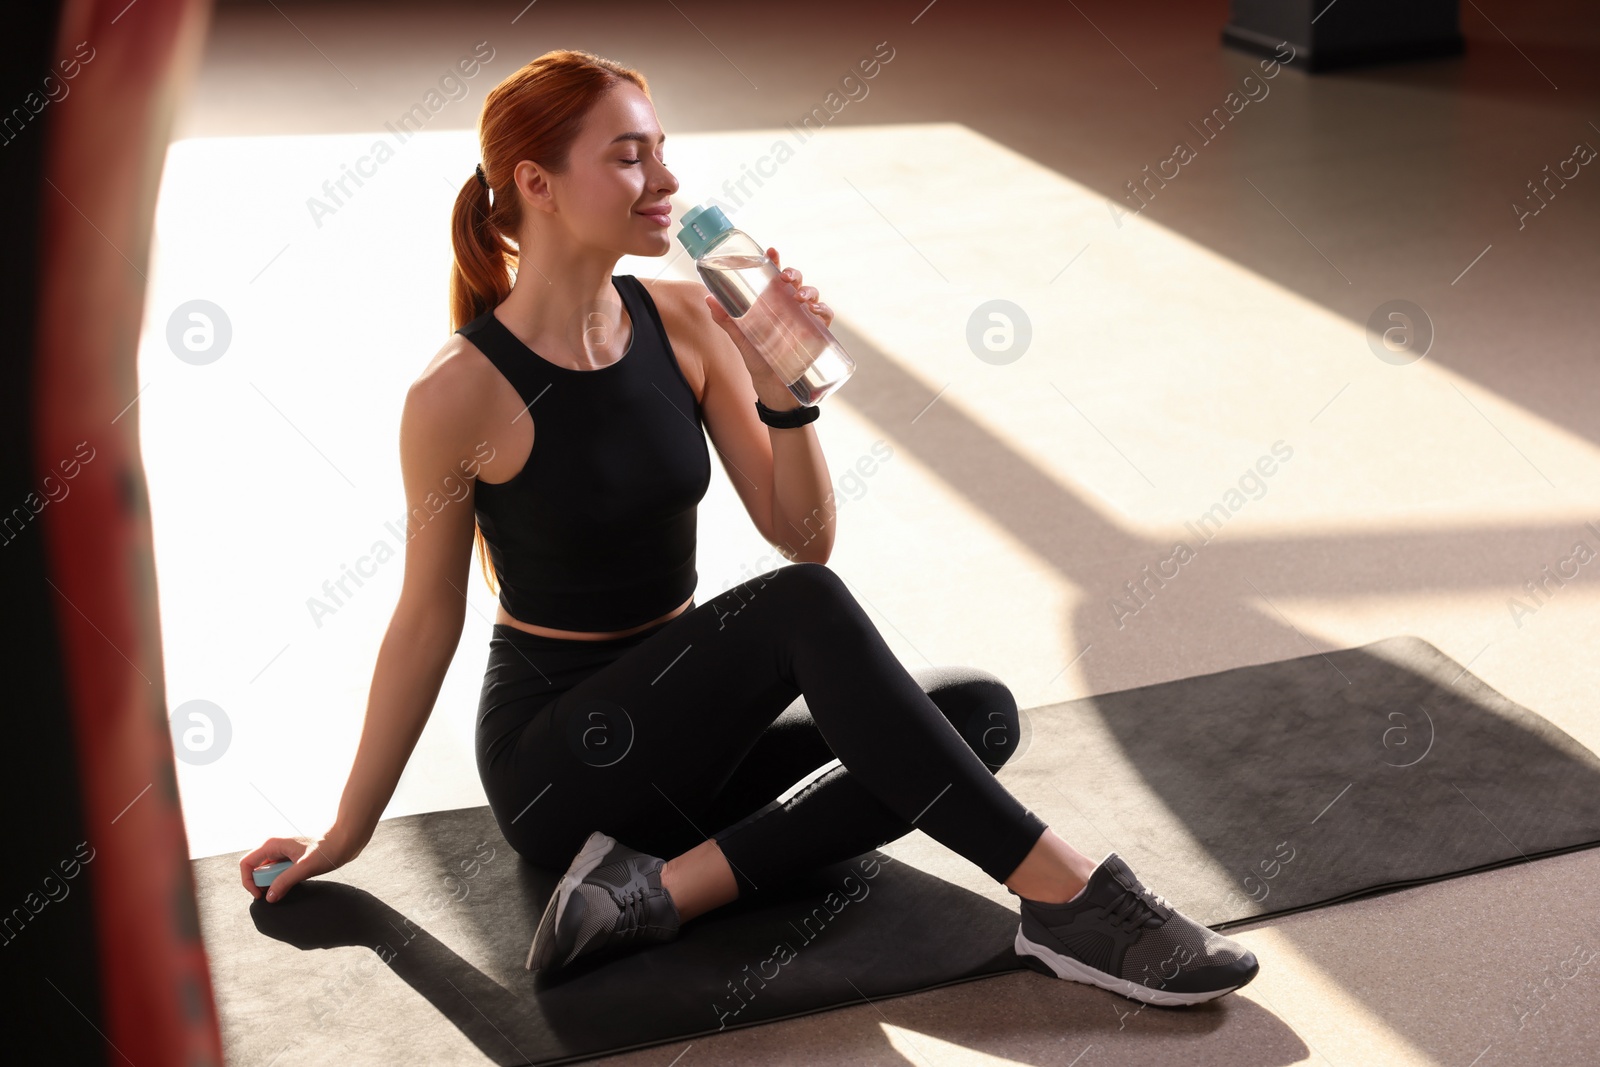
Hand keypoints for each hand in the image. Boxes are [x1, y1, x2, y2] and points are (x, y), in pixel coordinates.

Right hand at [239, 830, 351, 902]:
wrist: (345, 841)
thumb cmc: (327, 850)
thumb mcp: (305, 868)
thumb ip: (285, 881)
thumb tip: (269, 897)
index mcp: (272, 844)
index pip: (246, 864)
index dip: (248, 882)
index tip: (261, 895)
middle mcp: (274, 846)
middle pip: (255, 869)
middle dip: (262, 883)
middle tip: (278, 891)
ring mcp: (282, 852)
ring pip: (267, 872)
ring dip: (273, 882)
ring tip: (290, 885)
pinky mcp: (291, 858)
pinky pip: (278, 872)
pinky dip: (282, 880)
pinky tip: (295, 882)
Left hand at [703, 246, 833, 406]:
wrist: (776, 393)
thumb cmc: (759, 363)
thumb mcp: (742, 341)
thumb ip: (727, 321)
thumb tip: (709, 299)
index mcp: (771, 305)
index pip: (774, 278)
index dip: (774, 262)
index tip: (771, 250)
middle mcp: (789, 308)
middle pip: (796, 282)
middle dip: (794, 274)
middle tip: (786, 278)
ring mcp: (804, 320)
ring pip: (812, 295)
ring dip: (809, 291)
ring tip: (800, 298)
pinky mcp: (817, 335)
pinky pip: (825, 316)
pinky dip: (823, 310)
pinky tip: (815, 312)